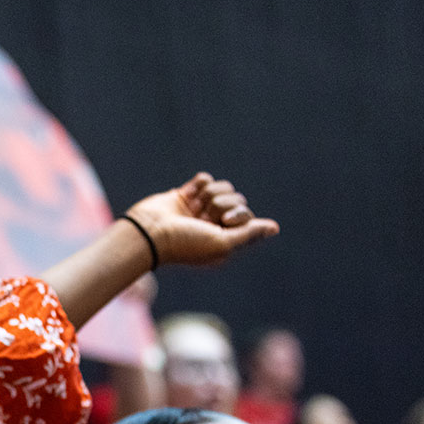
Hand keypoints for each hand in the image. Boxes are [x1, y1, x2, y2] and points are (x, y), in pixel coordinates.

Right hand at [124, 172, 278, 268]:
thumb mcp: (222, 244)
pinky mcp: (185, 196)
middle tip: (207, 216)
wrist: (148, 233)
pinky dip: (200, 184)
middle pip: (237, 200)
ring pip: (222, 188)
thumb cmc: (184, 244)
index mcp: (223, 240)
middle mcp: (213, 226)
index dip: (240, 214)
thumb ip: (249, 234)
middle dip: (223, 204)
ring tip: (195, 207)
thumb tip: (275, 228)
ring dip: (211, 194)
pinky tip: (190, 194)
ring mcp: (199, 210)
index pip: (247, 216)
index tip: (225, 222)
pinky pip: (205, 179)